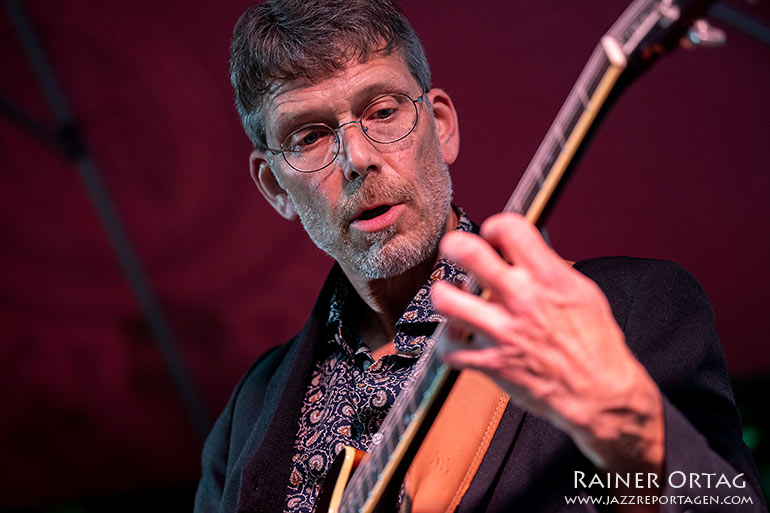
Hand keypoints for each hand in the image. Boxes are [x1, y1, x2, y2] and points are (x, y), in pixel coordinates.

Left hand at [431, 213, 663, 473]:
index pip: (510, 228)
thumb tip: (526, 248)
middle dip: (454, 245)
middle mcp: (521, 299)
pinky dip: (446, 342)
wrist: (600, 392)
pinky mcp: (491, 362)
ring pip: (447, 301)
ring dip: (442, 294)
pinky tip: (455, 335)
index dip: (494, 226)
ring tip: (450, 294)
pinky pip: (449, 349)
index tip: (492, 236)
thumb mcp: (582, 291)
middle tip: (454, 251)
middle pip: (468, 253)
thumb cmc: (596, 343)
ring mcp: (502, 331)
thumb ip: (549, 267)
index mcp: (548, 277)